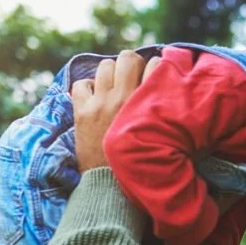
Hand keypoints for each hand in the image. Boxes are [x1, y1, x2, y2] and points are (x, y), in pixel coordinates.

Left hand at [71, 50, 158, 169]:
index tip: (150, 77)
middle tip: (130, 78)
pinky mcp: (82, 113)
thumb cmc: (142, 161)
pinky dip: (86, 89)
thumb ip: (160, 110)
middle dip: (130, 64)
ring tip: (111, 87)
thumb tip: (164, 88)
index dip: (153, 68)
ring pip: (104, 66)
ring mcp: (100, 104)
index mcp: (147, 103)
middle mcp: (123, 99)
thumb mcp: (159, 132)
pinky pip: (81, 85)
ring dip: (109, 73)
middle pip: (128, 58)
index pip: (155, 64)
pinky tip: (93, 98)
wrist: (111, 186)